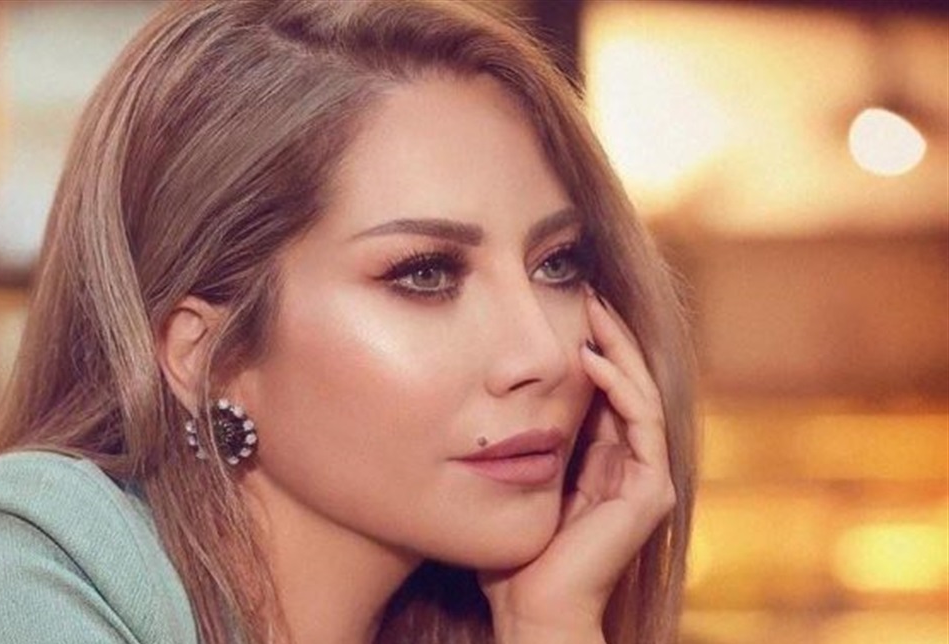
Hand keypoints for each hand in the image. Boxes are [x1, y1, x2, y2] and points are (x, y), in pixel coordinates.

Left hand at [478, 285, 676, 641]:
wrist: (530, 612)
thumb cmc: (509, 557)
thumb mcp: (507, 481)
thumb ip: (509, 444)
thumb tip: (475, 396)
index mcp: (601, 463)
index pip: (605, 389)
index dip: (590, 345)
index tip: (561, 301)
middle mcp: (630, 466)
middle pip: (628, 381)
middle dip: (608, 333)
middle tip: (584, 286)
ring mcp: (645, 479)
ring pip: (639, 392)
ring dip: (617, 346)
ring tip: (590, 305)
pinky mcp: (649, 492)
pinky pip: (640, 422)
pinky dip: (618, 385)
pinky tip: (588, 357)